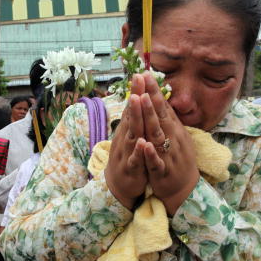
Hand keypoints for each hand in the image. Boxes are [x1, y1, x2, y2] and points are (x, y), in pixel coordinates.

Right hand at [104, 74, 147, 209]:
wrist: (117, 187)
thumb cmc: (128, 158)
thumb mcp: (130, 137)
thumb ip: (132, 120)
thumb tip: (135, 100)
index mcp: (128, 131)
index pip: (132, 108)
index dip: (136, 91)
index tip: (140, 73)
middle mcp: (125, 138)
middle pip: (130, 115)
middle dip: (135, 97)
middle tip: (137, 78)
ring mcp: (127, 152)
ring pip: (132, 133)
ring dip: (134, 117)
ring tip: (136, 101)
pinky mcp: (131, 169)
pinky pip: (135, 159)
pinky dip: (139, 151)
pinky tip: (142, 143)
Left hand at [139, 72, 199, 215]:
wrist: (184, 188)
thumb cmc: (175, 158)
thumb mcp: (173, 136)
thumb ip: (167, 118)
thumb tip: (160, 98)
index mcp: (172, 129)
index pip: (163, 106)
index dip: (154, 90)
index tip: (145, 73)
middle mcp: (172, 138)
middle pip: (161, 115)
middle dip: (152, 97)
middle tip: (144, 80)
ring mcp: (168, 154)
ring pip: (158, 134)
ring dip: (150, 117)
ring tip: (144, 101)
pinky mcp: (163, 171)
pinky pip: (156, 161)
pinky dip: (150, 153)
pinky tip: (144, 144)